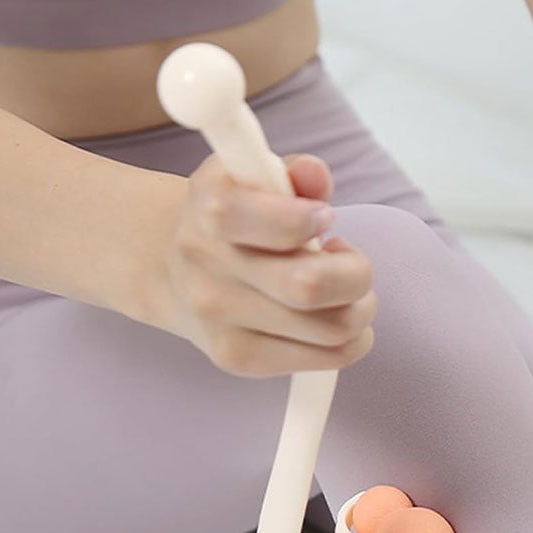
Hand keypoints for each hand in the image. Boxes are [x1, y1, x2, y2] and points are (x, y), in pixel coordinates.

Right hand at [161, 153, 375, 376]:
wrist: (172, 269)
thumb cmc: (239, 218)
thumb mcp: (257, 177)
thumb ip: (294, 173)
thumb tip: (315, 175)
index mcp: (211, 206)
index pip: (274, 222)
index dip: (311, 220)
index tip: (324, 216)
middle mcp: (207, 265)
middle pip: (310, 286)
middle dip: (356, 273)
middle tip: (350, 260)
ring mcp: (218, 318)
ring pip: (331, 328)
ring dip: (360, 307)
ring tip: (344, 290)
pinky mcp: (236, 359)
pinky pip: (326, 358)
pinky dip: (352, 340)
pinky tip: (334, 316)